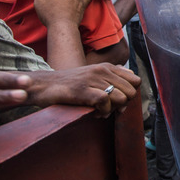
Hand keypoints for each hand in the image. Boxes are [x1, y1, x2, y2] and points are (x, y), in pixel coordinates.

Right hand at [26, 63, 140, 118]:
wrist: (43, 85)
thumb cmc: (68, 85)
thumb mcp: (92, 76)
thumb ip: (112, 77)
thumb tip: (130, 85)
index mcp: (106, 67)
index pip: (135, 81)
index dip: (130, 94)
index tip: (117, 102)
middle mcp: (102, 70)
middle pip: (131, 92)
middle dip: (123, 105)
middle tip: (108, 109)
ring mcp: (93, 79)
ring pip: (121, 98)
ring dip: (112, 110)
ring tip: (99, 111)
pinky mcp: (83, 90)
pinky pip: (106, 103)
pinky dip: (102, 112)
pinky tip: (93, 113)